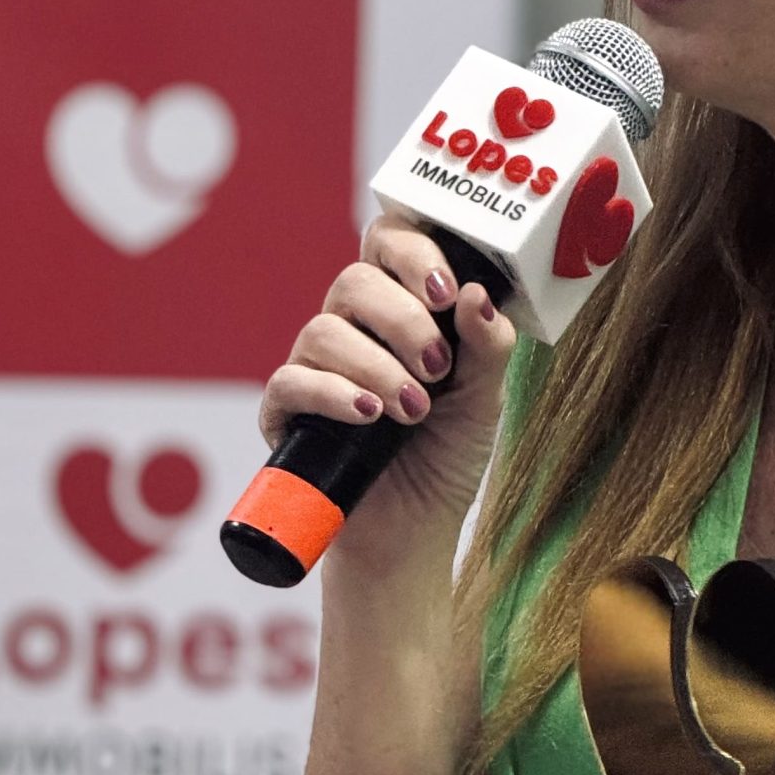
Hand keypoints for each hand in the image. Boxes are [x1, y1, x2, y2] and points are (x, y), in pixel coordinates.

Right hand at [257, 215, 516, 558]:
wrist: (414, 529)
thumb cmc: (447, 455)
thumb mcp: (484, 399)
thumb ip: (488, 347)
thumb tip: (477, 294)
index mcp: (401, 309)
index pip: (390, 245)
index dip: (414, 253)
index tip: (447, 293)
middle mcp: (353, 328)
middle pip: (355, 281)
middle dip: (403, 321)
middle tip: (438, 368)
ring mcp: (316, 367)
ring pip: (324, 330)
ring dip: (377, 366)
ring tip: (413, 409)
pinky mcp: (286, 412)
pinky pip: (291, 381)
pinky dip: (333, 393)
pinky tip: (369, 414)